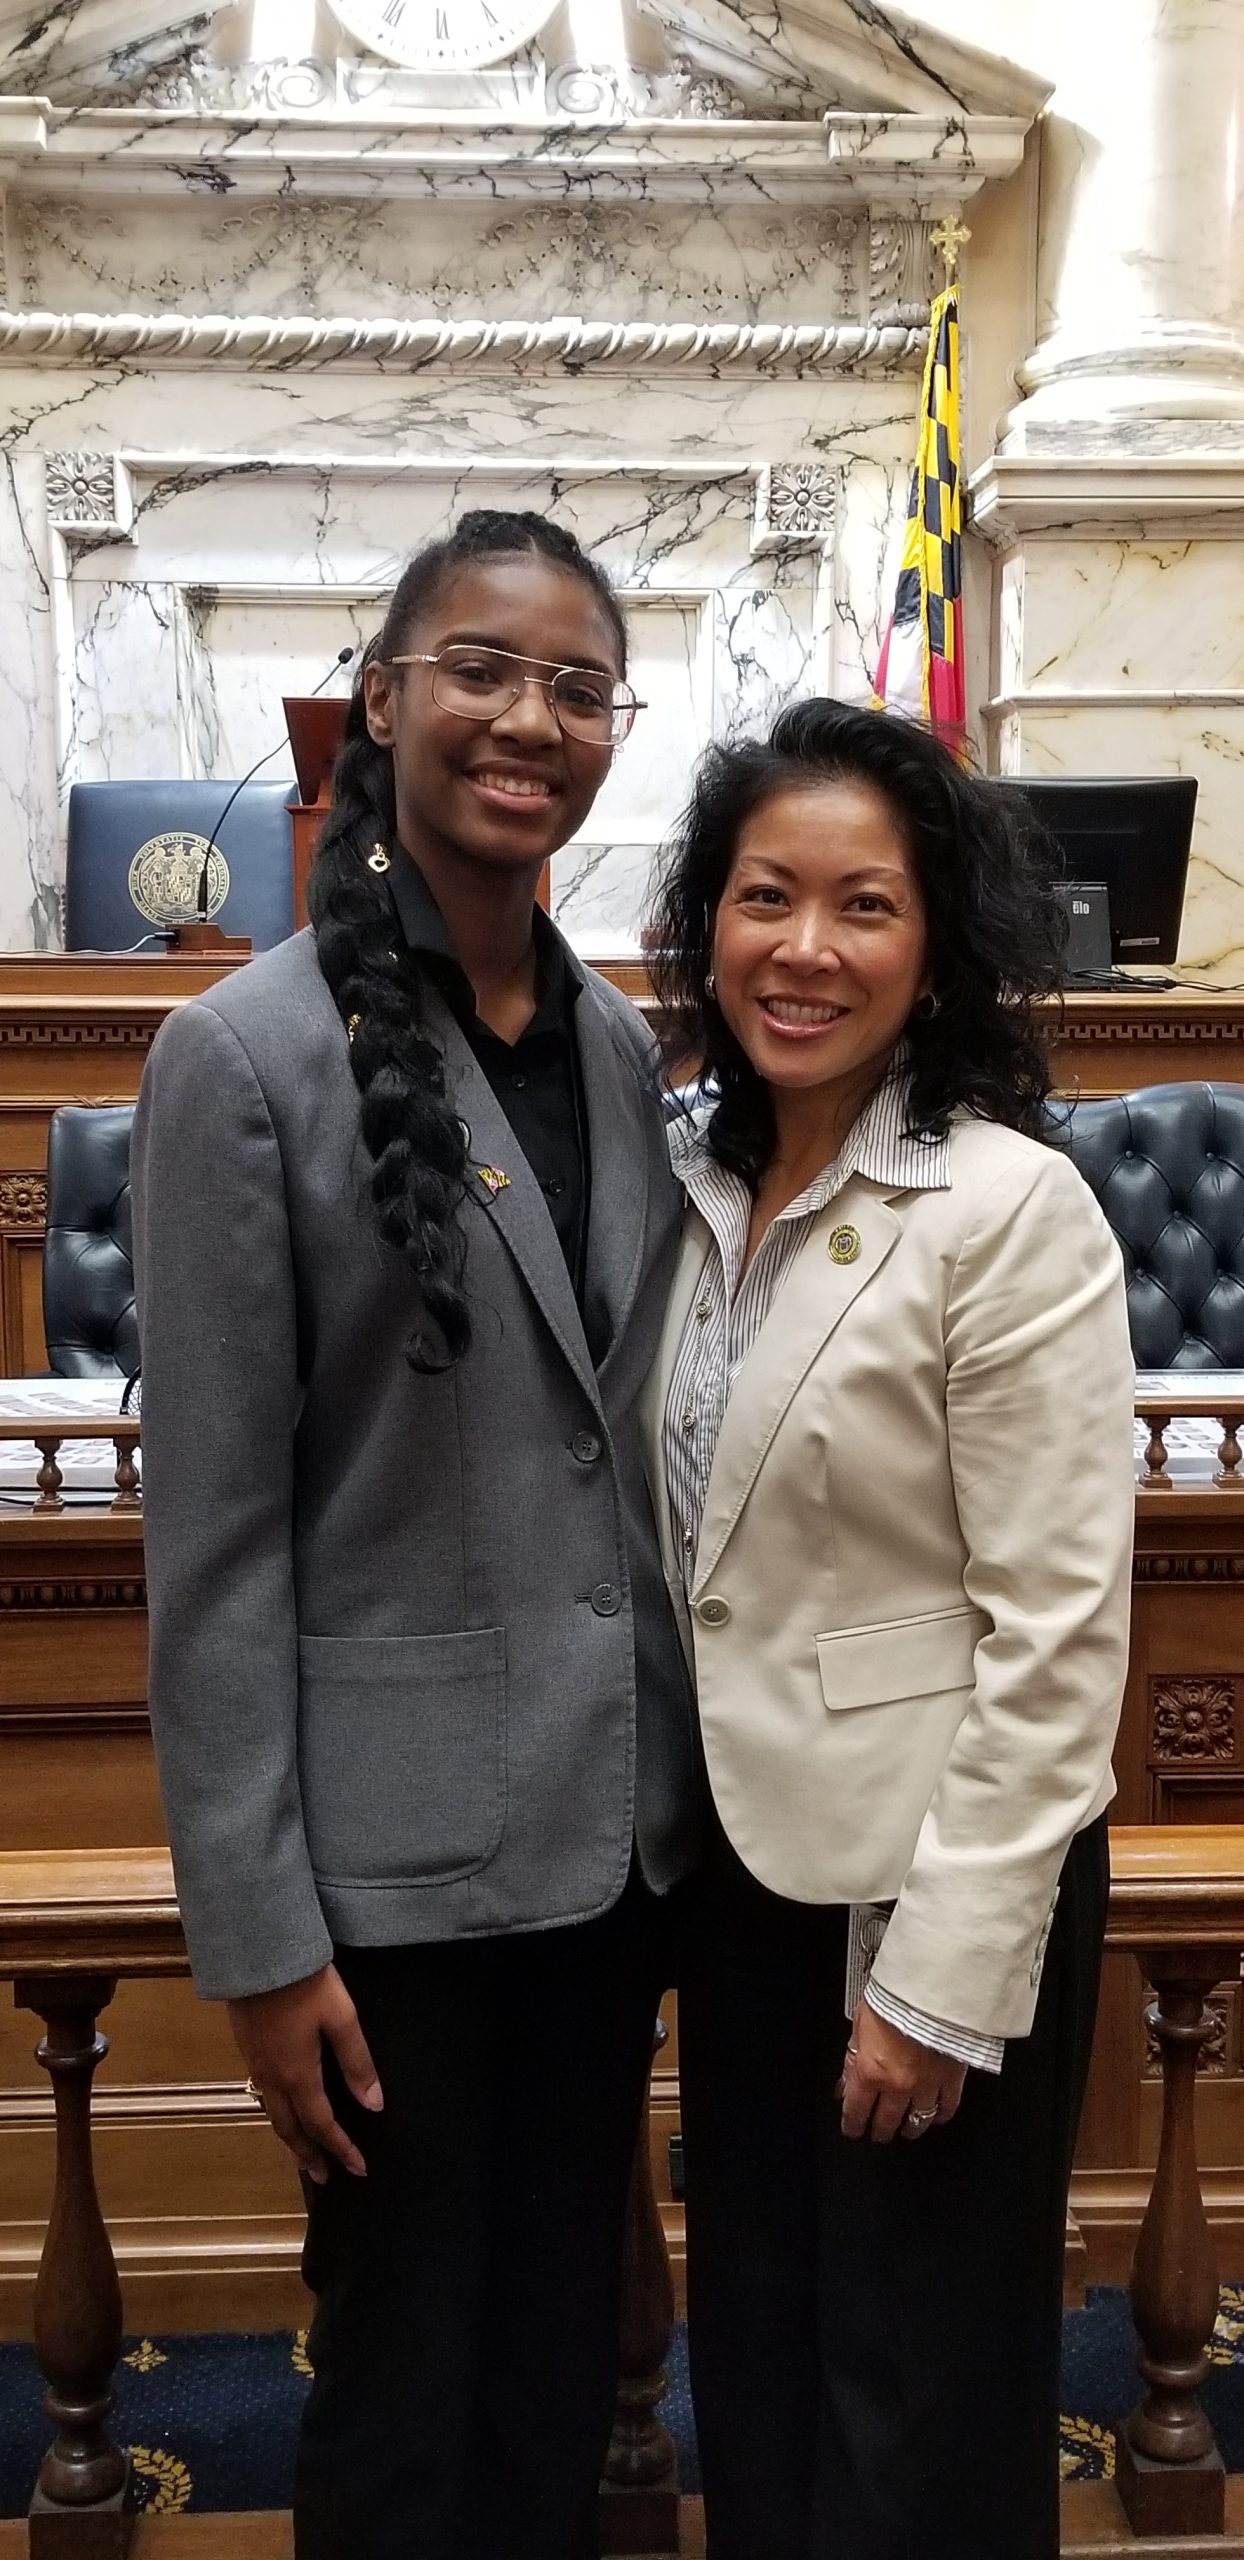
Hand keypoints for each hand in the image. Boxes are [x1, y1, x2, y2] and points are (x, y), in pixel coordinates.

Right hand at [227, 1964, 382, 2185]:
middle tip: (325, 2177)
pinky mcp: (247, 2047)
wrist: (257, 1952)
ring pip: (272, 2114)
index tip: (358, 2169)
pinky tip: (282, 2108)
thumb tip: (374, 2104)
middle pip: (290, 2129)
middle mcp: (272, 2077)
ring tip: (302, 2155)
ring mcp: (255, 2063)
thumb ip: (357, 2062)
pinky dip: (276, 2114)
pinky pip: (262, 2095)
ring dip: (289, 2139)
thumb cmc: (304, 1982)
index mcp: (298, 2074)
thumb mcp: (341, 2018)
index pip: (322, 2125)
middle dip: (309, 2155)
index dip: (341, 2149)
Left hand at [839, 2000, 965, 2143]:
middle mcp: (898, 2084)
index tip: (853, 2128)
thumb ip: (853, 2057)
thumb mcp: (860, 2023)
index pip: (856, 2110)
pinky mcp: (951, 2077)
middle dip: (880, 2130)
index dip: (853, 2124)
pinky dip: (940, 2114)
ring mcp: (926, 2084)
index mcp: (871, 2071)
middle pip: (887, 2120)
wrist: (931, 1986)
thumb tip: (846, 2081)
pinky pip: (947, 2106)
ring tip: (907, 2130)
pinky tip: (936, 2116)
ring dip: (910, 2128)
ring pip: (917, 2119)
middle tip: (878, 2133)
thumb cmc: (894, 1996)